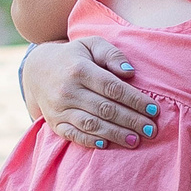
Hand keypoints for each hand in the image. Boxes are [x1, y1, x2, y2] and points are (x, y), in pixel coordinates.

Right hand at [25, 38, 159, 149]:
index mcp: (79, 70)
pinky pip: (74, 135)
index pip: (113, 88)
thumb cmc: (74, 58)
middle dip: (131, 120)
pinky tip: (107, 145)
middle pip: (105, 109)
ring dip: (115, 134)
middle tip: (151, 130)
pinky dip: (90, 141)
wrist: (37, 71)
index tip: (153, 110)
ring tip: (136, 140)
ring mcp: (59, 108)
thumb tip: (129, 72)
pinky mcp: (55, 123)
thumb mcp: (91, 45)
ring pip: (91, 124)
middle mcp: (68, 90)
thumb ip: (111, 54)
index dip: (135, 100)